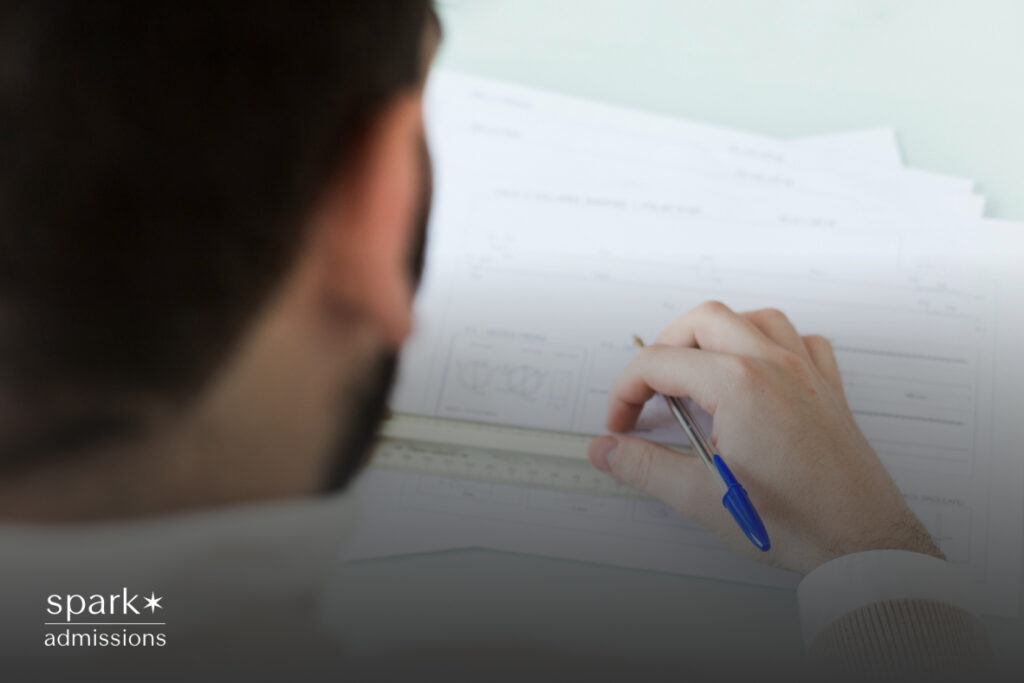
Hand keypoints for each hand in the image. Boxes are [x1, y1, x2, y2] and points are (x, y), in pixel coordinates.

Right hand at [588, 301, 941, 573]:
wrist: (863, 540)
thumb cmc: (797, 520)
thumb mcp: (702, 497)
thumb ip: (644, 467)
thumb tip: (607, 450)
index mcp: (738, 385)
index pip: (659, 363)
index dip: (626, 391)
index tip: (621, 423)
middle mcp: (773, 365)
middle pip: (703, 320)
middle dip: (664, 347)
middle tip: (649, 388)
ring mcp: (805, 371)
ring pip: (753, 318)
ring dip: (717, 334)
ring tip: (696, 369)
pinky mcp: (827, 387)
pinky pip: (799, 339)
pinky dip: (770, 343)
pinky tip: (757, 369)